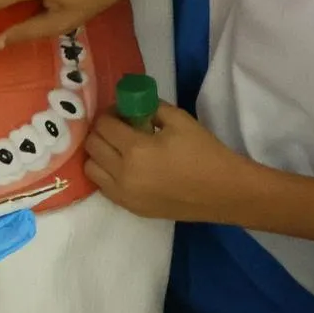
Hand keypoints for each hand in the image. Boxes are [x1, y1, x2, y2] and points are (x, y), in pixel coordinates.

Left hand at [84, 104, 262, 222]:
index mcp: (136, 149)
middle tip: (119, 126)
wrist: (222, 191)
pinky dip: (106, 173)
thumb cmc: (203, 152)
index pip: (104, 125)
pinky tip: (125, 166)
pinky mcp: (130, 207)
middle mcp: (123, 174)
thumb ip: (150, 107)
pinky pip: (103, 186)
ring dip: (100, 153)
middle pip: (92, 146)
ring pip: (91, 168)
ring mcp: (124, 194)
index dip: (110, 113)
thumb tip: (133, 105)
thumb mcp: (179, 119)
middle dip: (102, 130)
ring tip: (119, 148)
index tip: (121, 111)